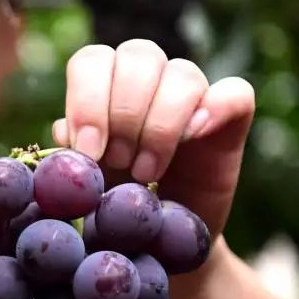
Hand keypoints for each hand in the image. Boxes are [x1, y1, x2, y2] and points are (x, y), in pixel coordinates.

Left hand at [54, 39, 254, 238]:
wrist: (155, 243)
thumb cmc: (109, 206)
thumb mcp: (81, 183)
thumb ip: (68, 154)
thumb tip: (61, 129)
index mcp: (103, 84)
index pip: (92, 61)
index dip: (87, 101)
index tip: (88, 150)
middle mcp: (148, 79)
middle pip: (138, 55)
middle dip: (124, 113)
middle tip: (118, 161)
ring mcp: (192, 95)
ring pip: (182, 72)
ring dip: (160, 124)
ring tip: (145, 172)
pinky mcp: (230, 120)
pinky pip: (236, 93)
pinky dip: (217, 108)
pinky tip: (195, 135)